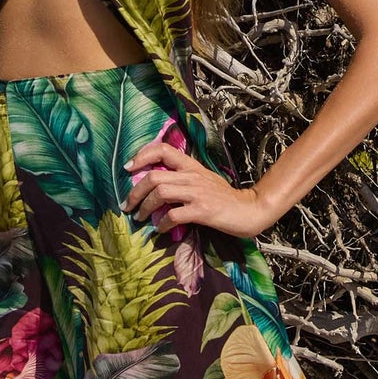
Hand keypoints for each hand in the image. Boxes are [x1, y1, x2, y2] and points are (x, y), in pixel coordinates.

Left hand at [124, 140, 270, 240]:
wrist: (249, 210)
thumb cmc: (224, 197)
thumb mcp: (203, 180)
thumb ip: (182, 178)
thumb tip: (155, 185)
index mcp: (191, 166)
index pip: (162, 149)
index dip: (142, 155)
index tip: (128, 168)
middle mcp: (192, 176)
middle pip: (153, 176)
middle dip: (135, 192)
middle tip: (128, 205)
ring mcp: (197, 193)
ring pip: (159, 193)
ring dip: (144, 207)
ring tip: (140, 218)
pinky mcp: (203, 211)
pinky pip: (173, 215)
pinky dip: (162, 224)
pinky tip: (160, 229)